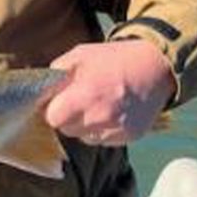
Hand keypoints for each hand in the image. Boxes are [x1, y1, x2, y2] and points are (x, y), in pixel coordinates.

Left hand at [44, 39, 175, 145]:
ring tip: (95, 105)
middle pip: (67, 130)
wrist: (155, 66)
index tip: (56, 101)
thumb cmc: (113, 58)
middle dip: (67, 118)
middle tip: (77, 101)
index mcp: (85, 95)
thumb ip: (57, 74)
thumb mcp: (79, 55)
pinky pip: (103, 140)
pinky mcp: (130, 136)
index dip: (52, 109)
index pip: (53, 118)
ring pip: (84, 138)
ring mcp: (117, 129)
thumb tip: (40, 91)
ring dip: (84, 126)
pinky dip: (101, 130)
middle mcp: (101, 117)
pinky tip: (110, 111)